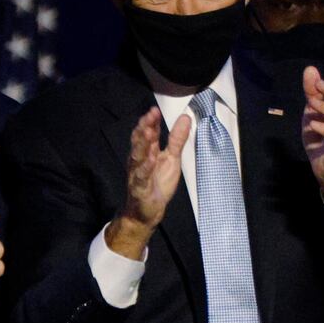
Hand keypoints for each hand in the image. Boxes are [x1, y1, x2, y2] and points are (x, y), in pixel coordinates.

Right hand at [106, 107, 190, 258]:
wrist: (146, 212)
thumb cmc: (157, 183)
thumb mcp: (172, 159)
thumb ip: (177, 139)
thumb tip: (185, 118)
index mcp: (147, 152)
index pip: (148, 133)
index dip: (151, 122)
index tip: (155, 110)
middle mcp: (139, 160)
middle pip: (140, 141)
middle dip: (144, 127)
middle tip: (150, 114)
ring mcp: (138, 174)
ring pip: (138, 156)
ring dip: (143, 144)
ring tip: (148, 132)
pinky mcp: (140, 188)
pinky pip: (141, 177)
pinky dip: (145, 168)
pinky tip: (150, 159)